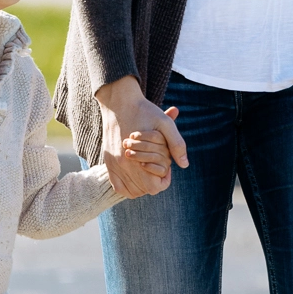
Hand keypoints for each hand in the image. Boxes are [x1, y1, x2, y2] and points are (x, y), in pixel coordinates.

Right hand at [96, 78, 187, 197]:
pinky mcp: (108, 160)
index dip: (163, 179)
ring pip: (129, 191)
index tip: (166, 168)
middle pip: (142, 190)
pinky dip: (126, 186)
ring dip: (141, 186)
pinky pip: (116, 185)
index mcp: (137, 157)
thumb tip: (184, 165)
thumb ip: (176, 145)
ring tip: (149, 171)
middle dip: (153, 182)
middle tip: (157, 168)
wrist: (119, 101)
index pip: (154, 187)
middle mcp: (122, 164)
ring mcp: (113, 163)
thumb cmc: (144, 111)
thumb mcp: (165, 124)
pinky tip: (136, 176)